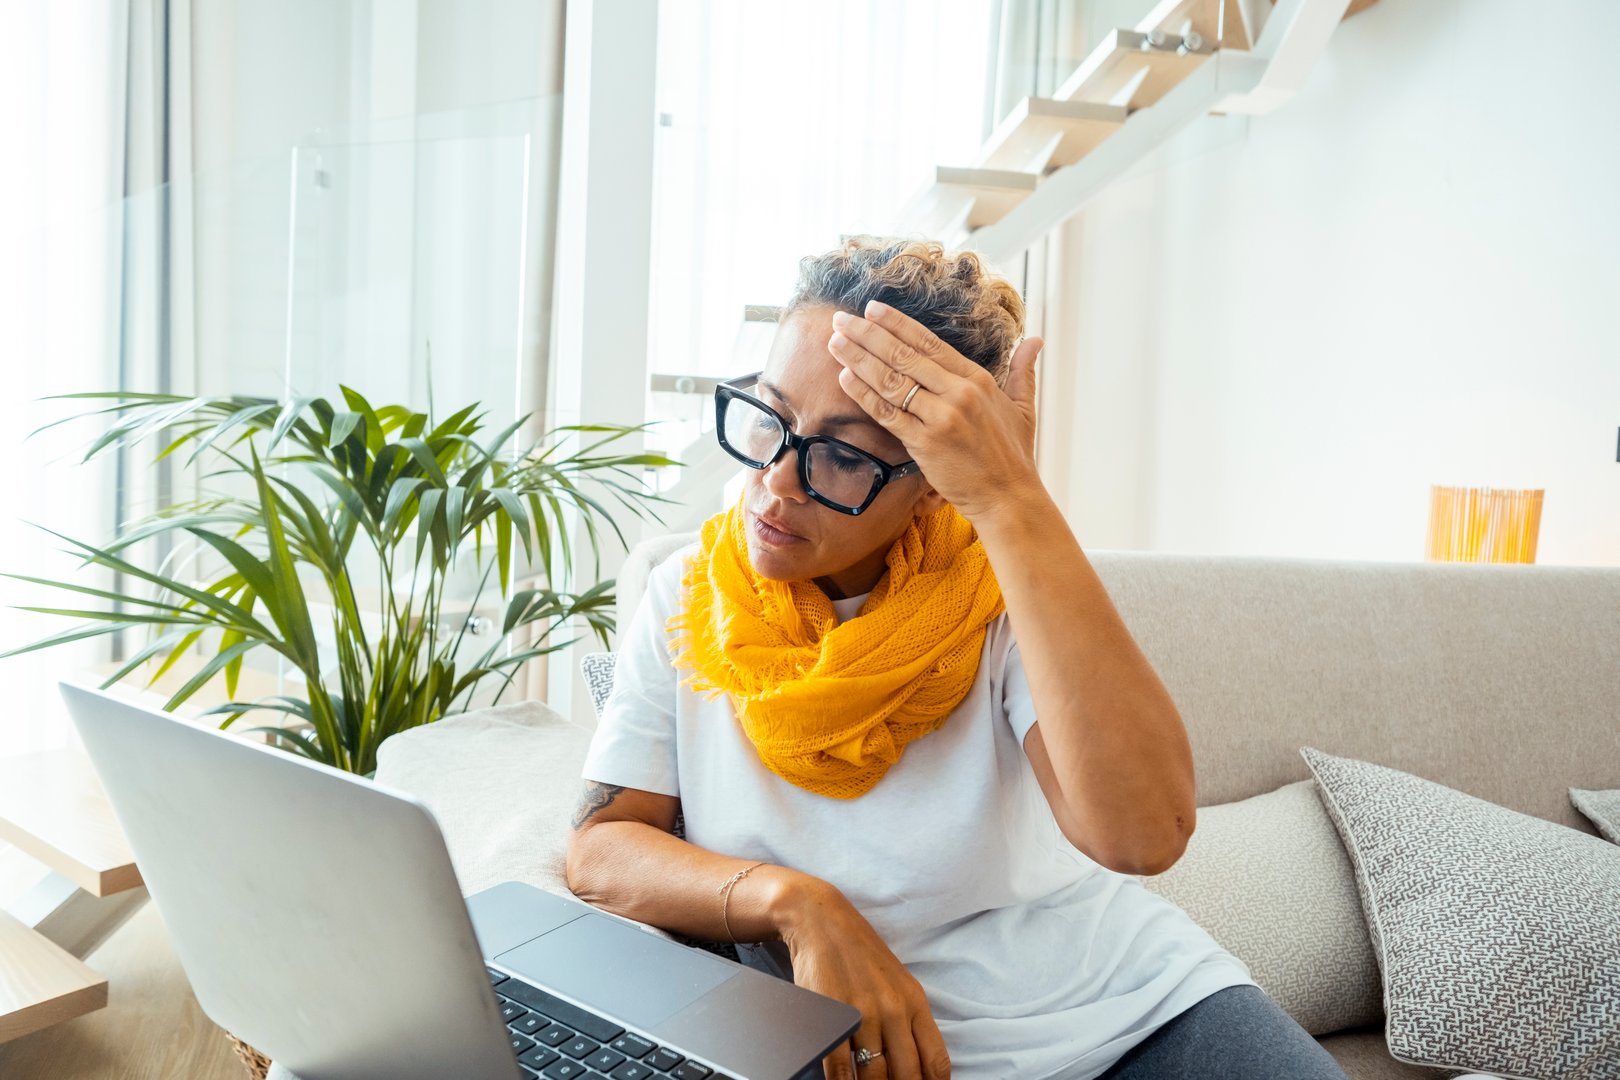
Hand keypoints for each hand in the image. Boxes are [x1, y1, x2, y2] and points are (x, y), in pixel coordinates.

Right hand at [779, 880, 950, 1079]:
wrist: (823, 922)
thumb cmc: (862, 956)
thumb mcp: (898, 984)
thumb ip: (911, 1022)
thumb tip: (918, 1066)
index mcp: (915, 1003)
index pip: (935, 1062)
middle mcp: (893, 1010)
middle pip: (907, 1075)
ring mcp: (863, 1013)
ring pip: (873, 1076)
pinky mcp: (833, 1015)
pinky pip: (840, 1066)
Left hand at [827, 300, 1043, 525]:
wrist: (1009, 498)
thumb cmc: (1014, 456)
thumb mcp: (1024, 407)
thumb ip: (1023, 371)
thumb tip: (1035, 340)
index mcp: (978, 379)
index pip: (929, 342)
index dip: (898, 323)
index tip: (872, 309)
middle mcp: (958, 393)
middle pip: (904, 355)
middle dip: (868, 334)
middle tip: (841, 319)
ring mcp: (941, 417)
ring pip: (891, 380)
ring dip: (859, 359)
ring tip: (835, 342)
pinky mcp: (925, 443)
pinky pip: (887, 413)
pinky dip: (864, 394)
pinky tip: (845, 378)